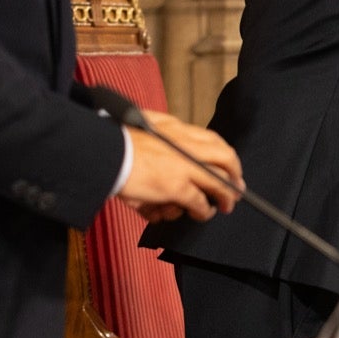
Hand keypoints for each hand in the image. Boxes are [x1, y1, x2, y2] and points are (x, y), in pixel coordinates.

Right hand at [120, 111, 242, 222]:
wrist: (102, 153)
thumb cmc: (114, 141)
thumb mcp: (142, 124)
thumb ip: (159, 133)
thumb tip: (168, 136)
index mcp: (177, 128)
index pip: (211, 139)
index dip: (224, 155)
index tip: (228, 165)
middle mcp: (186, 145)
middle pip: (224, 158)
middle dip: (234, 175)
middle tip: (237, 189)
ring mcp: (184, 166)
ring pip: (217, 182)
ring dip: (223, 196)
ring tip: (224, 205)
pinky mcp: (177, 186)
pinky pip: (199, 201)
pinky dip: (203, 210)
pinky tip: (204, 213)